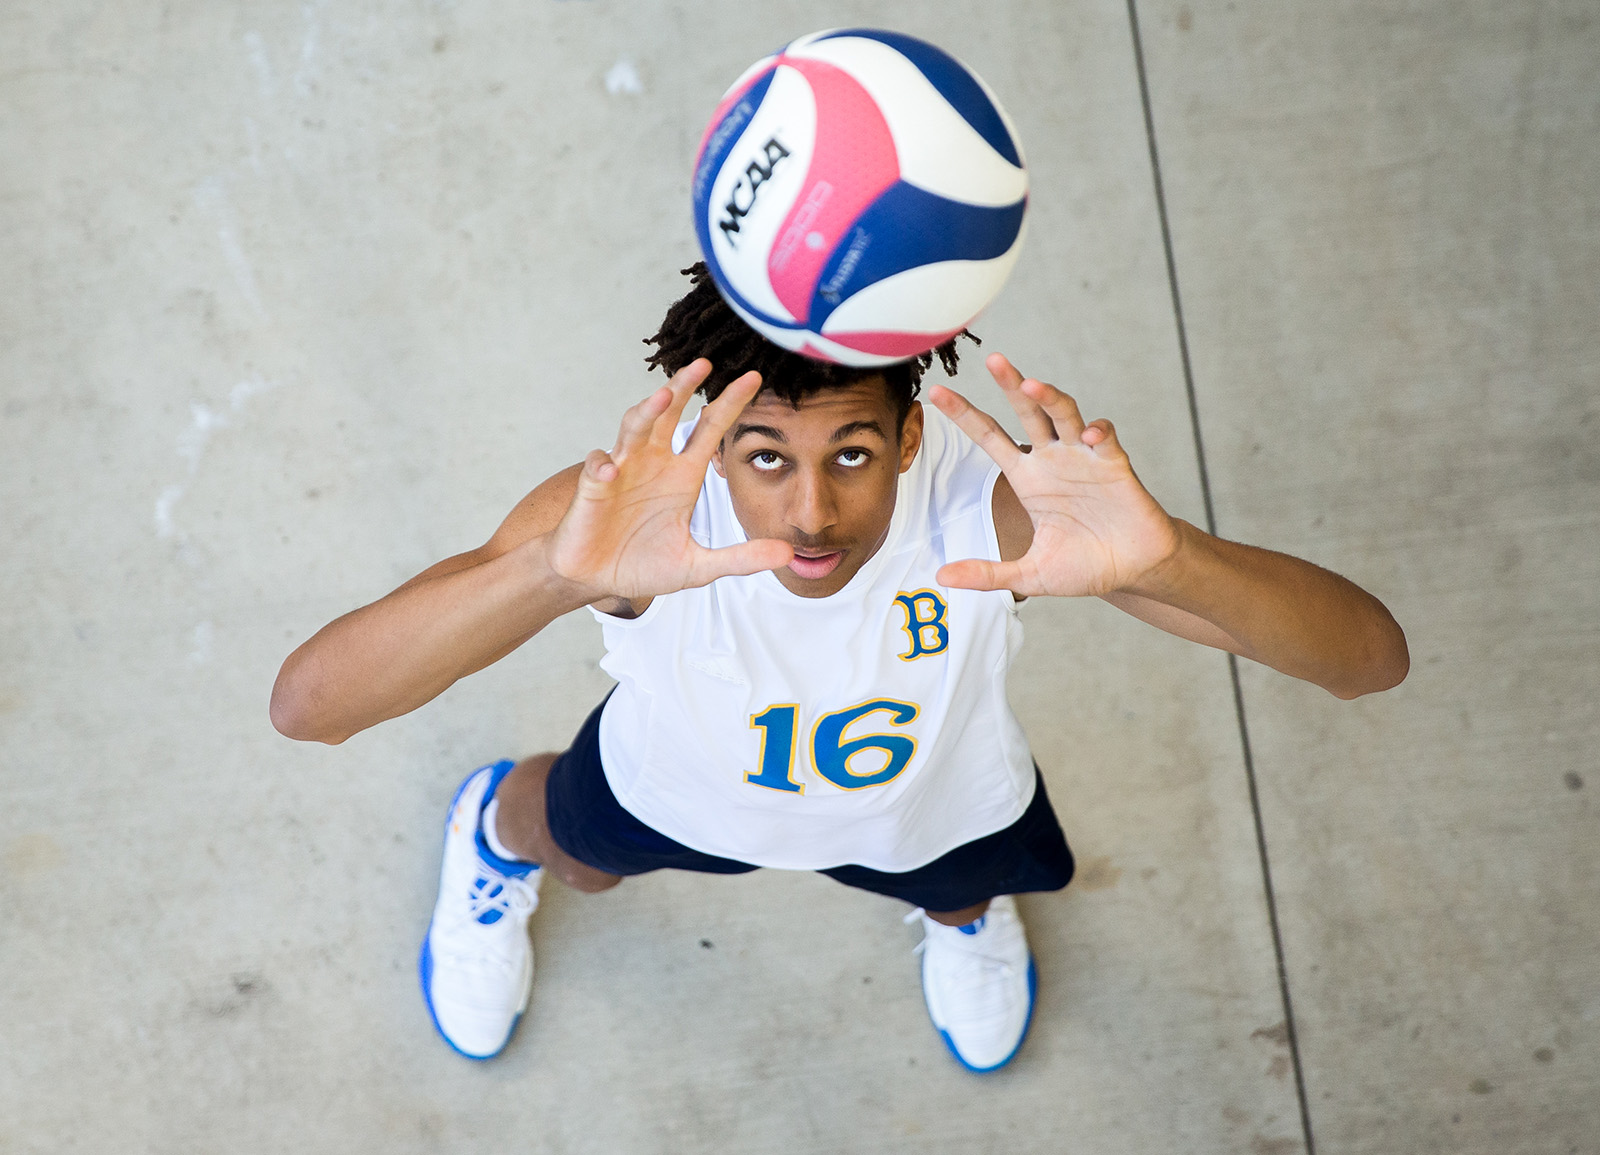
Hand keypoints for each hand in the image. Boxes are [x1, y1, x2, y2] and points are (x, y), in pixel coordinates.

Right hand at [547, 359, 793, 601]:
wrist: (598, 578)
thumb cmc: (644, 564)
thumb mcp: (698, 566)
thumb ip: (740, 558)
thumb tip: (788, 553)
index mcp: (682, 475)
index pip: (710, 429)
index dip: (730, 404)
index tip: (754, 378)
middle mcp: (654, 463)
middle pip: (670, 413)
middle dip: (684, 387)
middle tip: (703, 364)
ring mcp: (622, 470)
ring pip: (634, 427)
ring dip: (647, 411)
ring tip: (663, 396)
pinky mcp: (593, 488)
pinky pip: (597, 467)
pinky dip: (602, 466)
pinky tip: (609, 472)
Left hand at [928, 353, 1180, 597]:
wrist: (1132, 570)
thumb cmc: (1084, 566)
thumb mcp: (1029, 575)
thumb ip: (988, 574)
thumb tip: (942, 577)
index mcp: (1028, 478)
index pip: (990, 437)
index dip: (965, 415)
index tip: (938, 393)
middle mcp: (1053, 460)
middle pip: (1027, 412)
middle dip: (1011, 385)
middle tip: (993, 360)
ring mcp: (1084, 458)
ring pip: (1064, 415)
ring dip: (1050, 398)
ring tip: (1032, 385)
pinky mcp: (1115, 466)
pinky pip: (1104, 440)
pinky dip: (1097, 433)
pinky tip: (1088, 437)